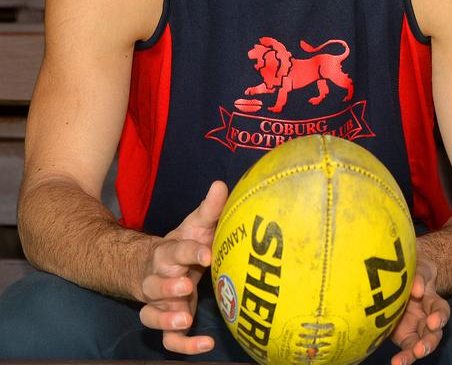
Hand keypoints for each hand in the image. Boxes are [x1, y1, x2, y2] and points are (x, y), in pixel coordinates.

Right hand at [137, 181, 228, 354]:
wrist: (154, 265)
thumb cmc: (182, 244)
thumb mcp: (196, 225)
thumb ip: (210, 209)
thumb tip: (220, 185)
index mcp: (167, 253)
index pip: (174, 250)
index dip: (190, 252)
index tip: (207, 252)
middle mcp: (157, 280)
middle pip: (154, 284)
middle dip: (168, 286)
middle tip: (186, 285)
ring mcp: (159, 303)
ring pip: (152, 314)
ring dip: (166, 317)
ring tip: (185, 318)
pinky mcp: (167, 321)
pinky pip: (168, 339)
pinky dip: (183, 346)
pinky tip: (205, 346)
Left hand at [389, 255, 448, 364]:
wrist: (401, 279)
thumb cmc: (414, 272)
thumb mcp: (419, 268)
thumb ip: (419, 276)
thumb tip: (417, 290)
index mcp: (434, 302)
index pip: (441, 310)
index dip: (439, 317)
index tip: (433, 321)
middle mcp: (428, 318)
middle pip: (434, 334)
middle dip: (429, 342)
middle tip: (421, 348)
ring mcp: (416, 329)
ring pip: (420, 345)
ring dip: (414, 353)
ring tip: (402, 361)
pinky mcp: (404, 336)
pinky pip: (406, 349)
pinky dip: (403, 358)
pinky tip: (396, 363)